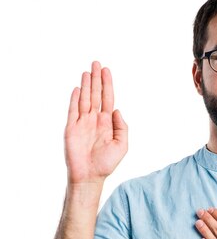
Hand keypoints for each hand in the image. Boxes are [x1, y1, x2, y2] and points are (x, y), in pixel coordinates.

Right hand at [64, 61, 127, 183]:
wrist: (89, 176)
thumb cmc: (106, 164)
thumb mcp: (122, 146)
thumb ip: (122, 127)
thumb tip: (117, 110)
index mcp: (107, 123)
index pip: (107, 99)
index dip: (107, 84)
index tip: (107, 71)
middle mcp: (94, 120)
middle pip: (95, 94)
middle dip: (96, 79)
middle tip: (96, 63)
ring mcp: (82, 123)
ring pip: (84, 99)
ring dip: (86, 85)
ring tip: (87, 71)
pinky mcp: (71, 128)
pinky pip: (73, 110)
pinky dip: (75, 99)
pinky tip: (77, 88)